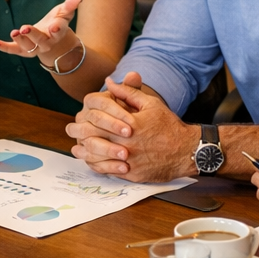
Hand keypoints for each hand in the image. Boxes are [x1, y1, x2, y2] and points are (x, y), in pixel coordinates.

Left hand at [0, 0, 81, 61]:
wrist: (50, 38)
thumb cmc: (57, 21)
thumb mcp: (63, 12)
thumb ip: (70, 5)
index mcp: (58, 33)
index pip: (58, 31)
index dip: (57, 28)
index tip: (54, 25)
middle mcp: (46, 43)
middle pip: (40, 41)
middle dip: (33, 35)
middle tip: (24, 28)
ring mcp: (34, 48)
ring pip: (28, 47)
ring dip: (20, 41)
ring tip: (13, 32)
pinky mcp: (23, 49)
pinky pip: (14, 50)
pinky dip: (5, 48)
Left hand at [66, 73, 196, 180]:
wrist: (186, 150)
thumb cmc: (168, 125)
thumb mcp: (150, 104)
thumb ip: (128, 92)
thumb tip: (109, 82)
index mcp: (129, 125)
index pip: (99, 122)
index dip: (86, 120)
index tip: (79, 118)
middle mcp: (127, 144)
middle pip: (94, 140)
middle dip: (80, 135)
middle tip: (72, 131)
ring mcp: (129, 161)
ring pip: (98, 159)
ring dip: (85, 153)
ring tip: (77, 149)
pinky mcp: (132, 175)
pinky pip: (109, 172)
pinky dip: (98, 166)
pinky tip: (92, 162)